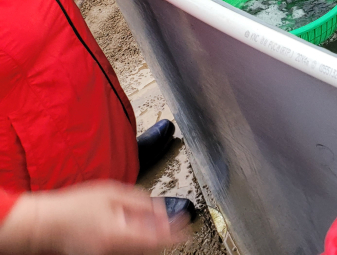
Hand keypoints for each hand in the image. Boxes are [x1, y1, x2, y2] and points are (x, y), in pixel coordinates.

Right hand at [0, 181, 183, 254]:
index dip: (175, 234)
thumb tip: (160, 209)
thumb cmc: (74, 206)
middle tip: (174, 223)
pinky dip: (136, 242)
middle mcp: (112, 251)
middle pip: (149, 249)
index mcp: (116, 234)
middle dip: (164, 236)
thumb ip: (138, 201)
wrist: (44, 224)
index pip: (155, 240)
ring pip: (139, 252)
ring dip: (151, 239)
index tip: (187, 228)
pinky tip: (136, 229)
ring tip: (156, 224)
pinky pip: (126, 252)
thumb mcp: (111, 193)